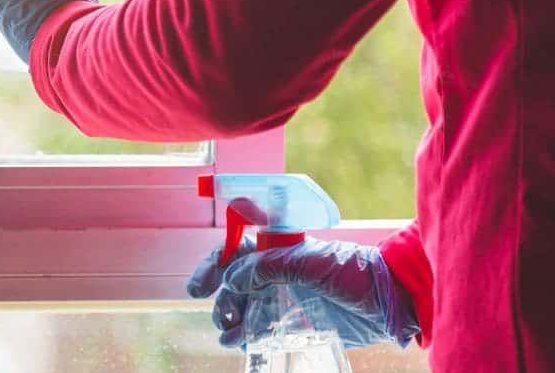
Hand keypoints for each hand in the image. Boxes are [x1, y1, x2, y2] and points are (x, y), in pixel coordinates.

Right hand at [187, 237, 419, 348]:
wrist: (393, 302)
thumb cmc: (355, 272)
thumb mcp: (310, 262)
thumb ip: (269, 266)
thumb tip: (232, 278)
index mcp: (279, 250)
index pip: (237, 251)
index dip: (215, 265)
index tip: (201, 287)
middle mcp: (278, 273)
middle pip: (235, 282)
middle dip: (222, 298)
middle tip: (223, 316)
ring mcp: (287, 299)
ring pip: (246, 308)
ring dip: (231, 318)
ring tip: (227, 332)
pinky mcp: (298, 325)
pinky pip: (263, 330)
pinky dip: (247, 337)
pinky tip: (237, 344)